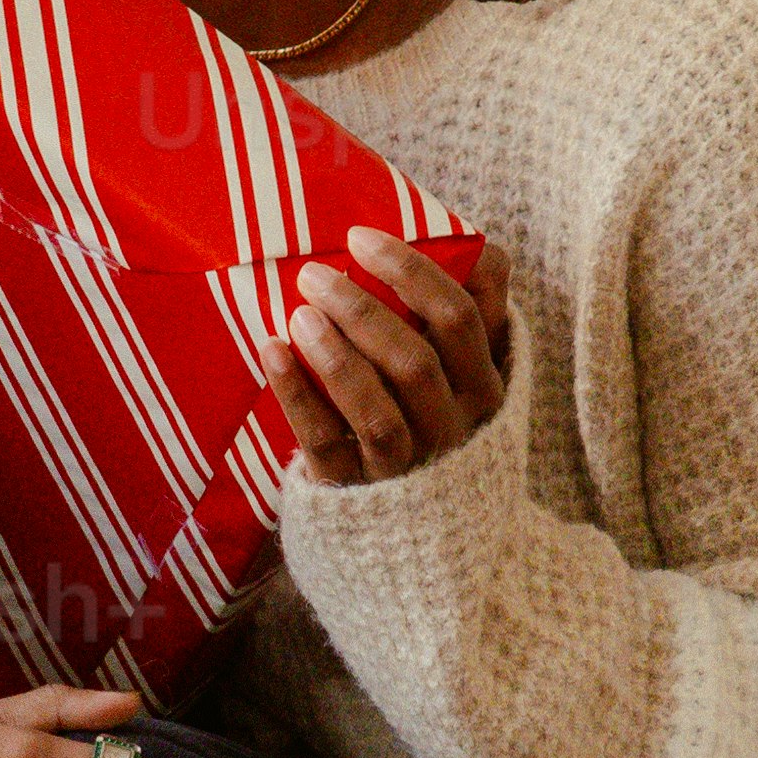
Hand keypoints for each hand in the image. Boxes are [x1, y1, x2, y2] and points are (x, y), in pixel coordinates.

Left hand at [270, 227, 510, 489]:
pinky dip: (297, 394)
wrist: (414, 520)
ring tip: (299, 313)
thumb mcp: (465, 370)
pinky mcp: (356, 489)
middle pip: (415, 361)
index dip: (413, 272)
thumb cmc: (430, 415)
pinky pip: (325, 442)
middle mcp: (453, 428)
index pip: (461, 317)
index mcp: (484, 386)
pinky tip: (273, 350)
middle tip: (314, 272)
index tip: (360, 238)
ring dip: (335, 355)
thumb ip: (468, 311)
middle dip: (363, 309)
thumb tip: (469, 239)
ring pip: (376, 411)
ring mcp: (407, 467)